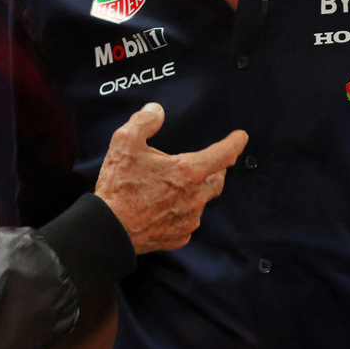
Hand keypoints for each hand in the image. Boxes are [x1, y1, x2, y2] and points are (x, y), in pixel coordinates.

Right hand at [94, 102, 247, 254]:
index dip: (235, 143)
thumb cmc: (118, 187)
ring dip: (194, 191)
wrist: (108, 230)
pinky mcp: (179, 237)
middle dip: (217, 169)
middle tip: (206, 162)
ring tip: (174, 186)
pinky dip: (182, 211)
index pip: (223, 154)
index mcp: (187, 172)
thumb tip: (156, 111)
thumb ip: (144, 121)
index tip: (241, 137)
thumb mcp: (125, 142)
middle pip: (217, 179)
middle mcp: (195, 197)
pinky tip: (165, 207)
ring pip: (202, 201)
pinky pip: (188, 221)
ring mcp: (189, 220)